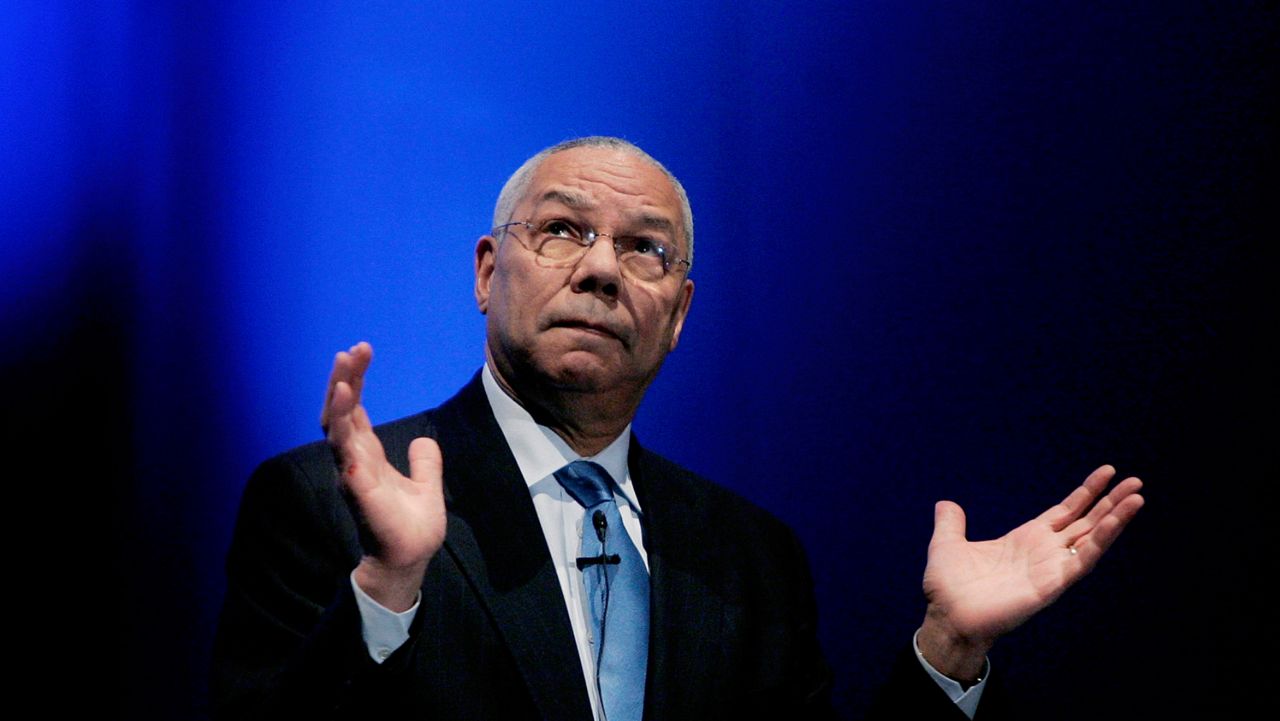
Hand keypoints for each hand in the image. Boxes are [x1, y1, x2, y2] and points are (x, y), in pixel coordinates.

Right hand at [321, 342, 445, 610]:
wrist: (410, 560)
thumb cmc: (412, 528)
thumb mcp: (426, 486)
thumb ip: (424, 462)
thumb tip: (423, 440)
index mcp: (367, 456)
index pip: (356, 411)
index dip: (356, 381)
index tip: (361, 352)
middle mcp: (354, 460)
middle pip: (341, 412)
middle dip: (344, 380)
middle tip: (352, 350)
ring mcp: (352, 472)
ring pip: (337, 428)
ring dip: (339, 398)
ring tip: (345, 370)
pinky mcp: (357, 487)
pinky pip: (345, 452)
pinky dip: (343, 427)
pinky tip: (347, 402)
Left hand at [917, 465, 1143, 680]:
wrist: (946, 616)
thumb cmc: (948, 587)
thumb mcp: (947, 544)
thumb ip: (951, 523)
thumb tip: (945, 504)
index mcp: (1026, 539)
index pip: (1065, 511)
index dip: (1086, 493)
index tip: (1107, 472)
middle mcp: (1044, 552)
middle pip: (1086, 522)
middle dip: (1110, 502)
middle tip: (1136, 480)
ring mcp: (1051, 568)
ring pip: (1092, 539)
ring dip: (1115, 519)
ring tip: (1137, 497)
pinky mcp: (1052, 585)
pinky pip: (1082, 561)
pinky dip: (1100, 542)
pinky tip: (1114, 523)